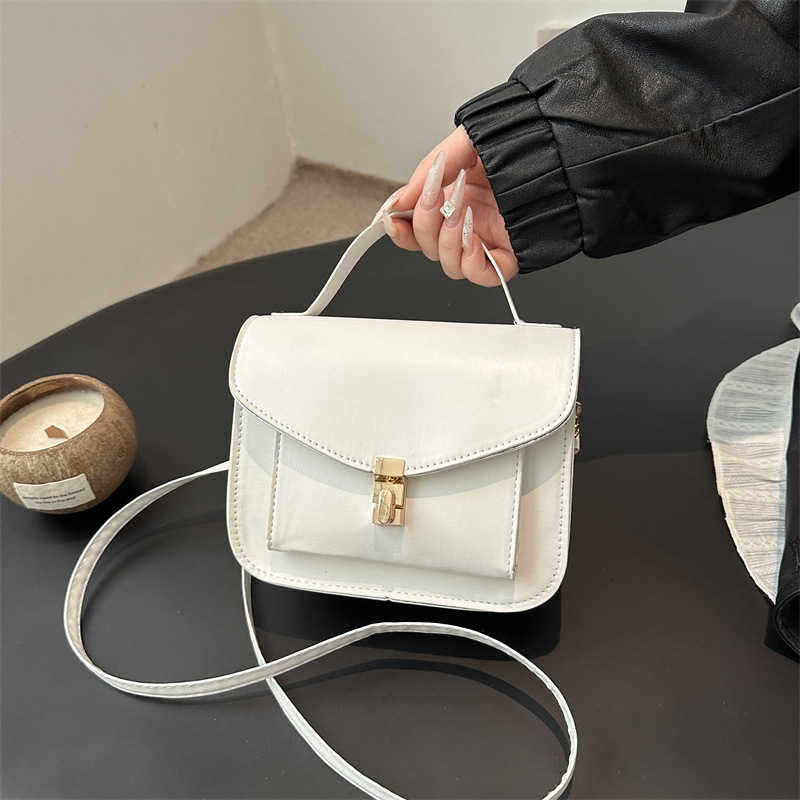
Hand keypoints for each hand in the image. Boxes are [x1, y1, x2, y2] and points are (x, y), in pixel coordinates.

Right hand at [379, 125, 517, 285]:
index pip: (415, 229)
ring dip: (447, 241)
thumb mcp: (464, 143)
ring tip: (459, 212)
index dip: (400, 229)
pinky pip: (483, 276)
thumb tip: (400, 199)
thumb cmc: (522, 141)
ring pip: (450, 265)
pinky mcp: (509, 254)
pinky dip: (471, 263)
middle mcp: (468, 223)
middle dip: (424, 224)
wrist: (559, 145)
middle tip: (436, 196)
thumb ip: (429, 170)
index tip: (392, 217)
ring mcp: (487, 240)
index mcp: (453, 198)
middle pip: (428, 248)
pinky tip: (473, 238)